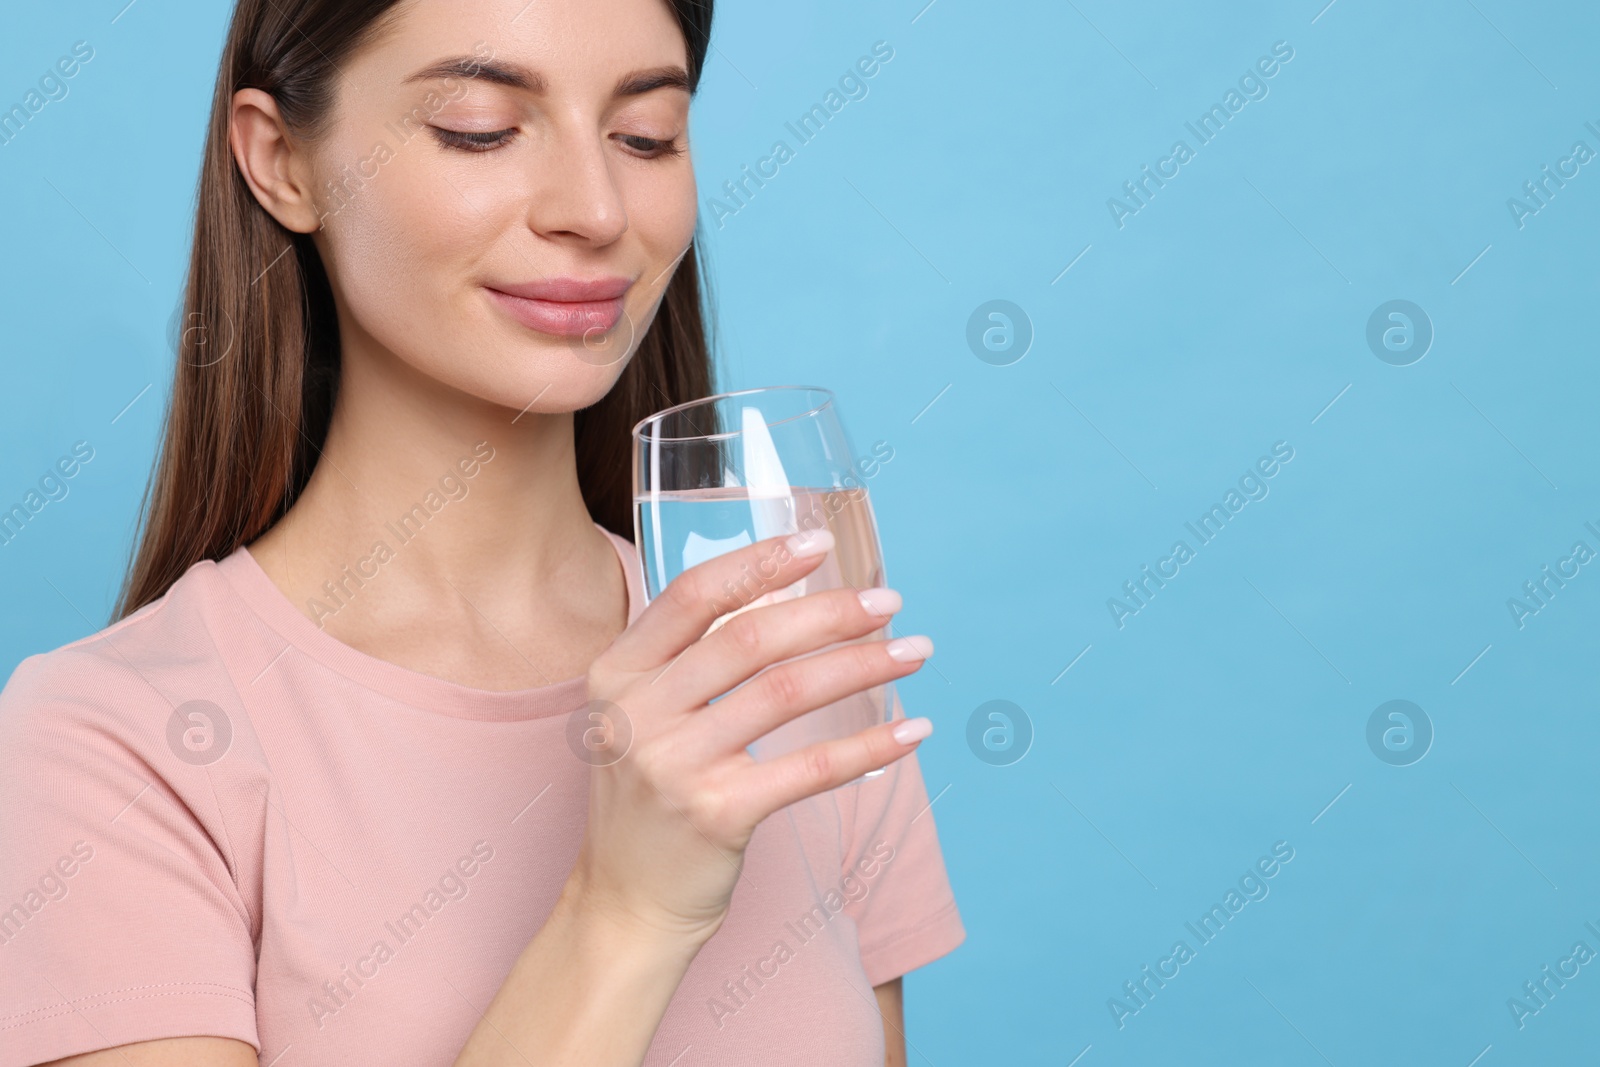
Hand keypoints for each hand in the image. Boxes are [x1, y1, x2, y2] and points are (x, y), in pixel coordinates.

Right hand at [566, 526, 933, 945]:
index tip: (819, 542)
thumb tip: (786, 596)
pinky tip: (911, 729)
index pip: (692, 596)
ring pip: (786, 693)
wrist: (624, 904)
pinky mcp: (718, 814)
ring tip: (913, 652)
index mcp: (617, 672)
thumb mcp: (641, 716)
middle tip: (889, 603)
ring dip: (861, 666)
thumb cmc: (649, 798)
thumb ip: (690, 660)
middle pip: (749, 638)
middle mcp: (638, 713)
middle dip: (831, 612)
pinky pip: (810, 768)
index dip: (758, 562)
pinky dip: (868, 744)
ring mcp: (676, 765)